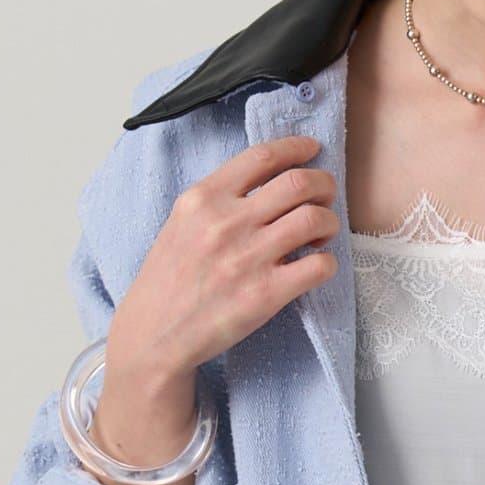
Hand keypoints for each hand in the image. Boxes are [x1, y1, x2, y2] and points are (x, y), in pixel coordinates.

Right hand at [84, 133, 340, 484]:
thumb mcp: (181, 223)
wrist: (155, 335)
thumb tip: (265, 183)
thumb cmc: (168, 282)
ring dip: (329, 222)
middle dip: (323, 184)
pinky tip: (317, 265)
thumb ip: (218, 200)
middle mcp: (227, 222)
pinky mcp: (266, 295)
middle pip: (298, 183)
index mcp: (204, 198)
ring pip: (315, 219)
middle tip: (326, 196)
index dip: (296, 149)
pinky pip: (319, 266)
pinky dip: (328, 262)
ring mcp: (249, 258)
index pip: (262, 157)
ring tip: (323, 232)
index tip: (312, 151)